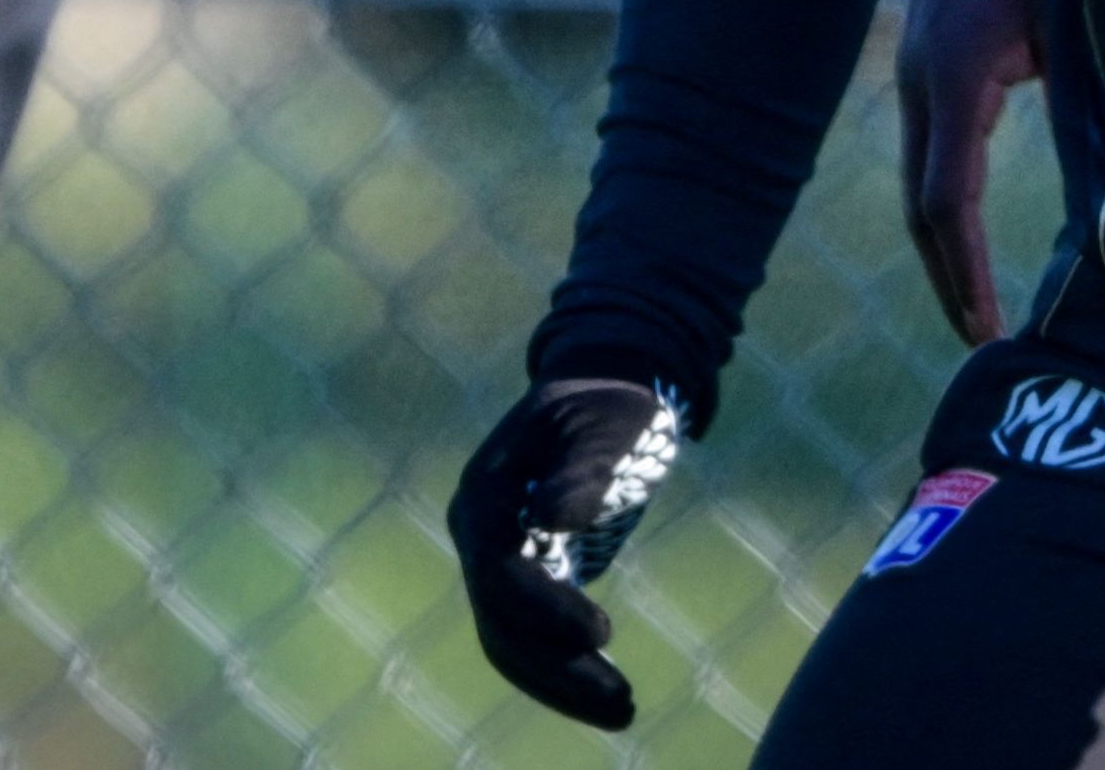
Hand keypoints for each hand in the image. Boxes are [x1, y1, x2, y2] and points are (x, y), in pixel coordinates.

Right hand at [445, 377, 686, 729]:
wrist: (607, 394)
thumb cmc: (611, 404)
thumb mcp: (608, 423)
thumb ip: (582, 468)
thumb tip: (549, 516)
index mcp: (487, 488)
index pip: (496, 566)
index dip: (542, 607)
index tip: (603, 632)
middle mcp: (479, 531)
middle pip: (499, 619)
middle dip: (557, 666)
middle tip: (623, 698)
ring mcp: (497, 559)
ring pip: (510, 641)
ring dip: (561, 683)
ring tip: (625, 710)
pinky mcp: (525, 580)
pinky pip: (530, 640)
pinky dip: (563, 673)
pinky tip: (607, 697)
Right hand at [899, 0, 1060, 345]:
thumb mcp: (1074, 17)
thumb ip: (1087, 93)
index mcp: (958, 79)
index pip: (948, 198)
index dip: (967, 269)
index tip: (988, 326)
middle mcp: (923, 89)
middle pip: (921, 208)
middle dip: (949, 277)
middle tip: (980, 337)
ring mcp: (917, 82)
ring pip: (919, 186)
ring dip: (942, 250)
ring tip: (973, 307)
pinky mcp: (927, 76)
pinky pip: (929, 159)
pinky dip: (944, 210)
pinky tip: (969, 239)